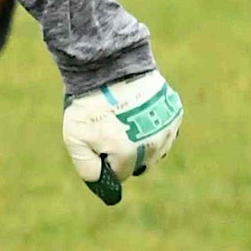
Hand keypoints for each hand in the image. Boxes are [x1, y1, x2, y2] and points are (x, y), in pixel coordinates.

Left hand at [61, 70, 182, 205]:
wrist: (109, 65)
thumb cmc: (89, 104)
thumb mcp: (75, 138)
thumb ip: (87, 168)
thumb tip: (103, 184)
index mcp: (129, 155)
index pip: (121, 175)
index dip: (107, 161)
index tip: (98, 143)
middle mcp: (154, 146)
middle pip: (141, 164)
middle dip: (125, 154)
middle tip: (111, 130)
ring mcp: (168, 129)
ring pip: (156, 150)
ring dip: (142, 141)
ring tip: (125, 120)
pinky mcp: (176, 113)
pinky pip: (166, 131)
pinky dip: (154, 126)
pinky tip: (139, 112)